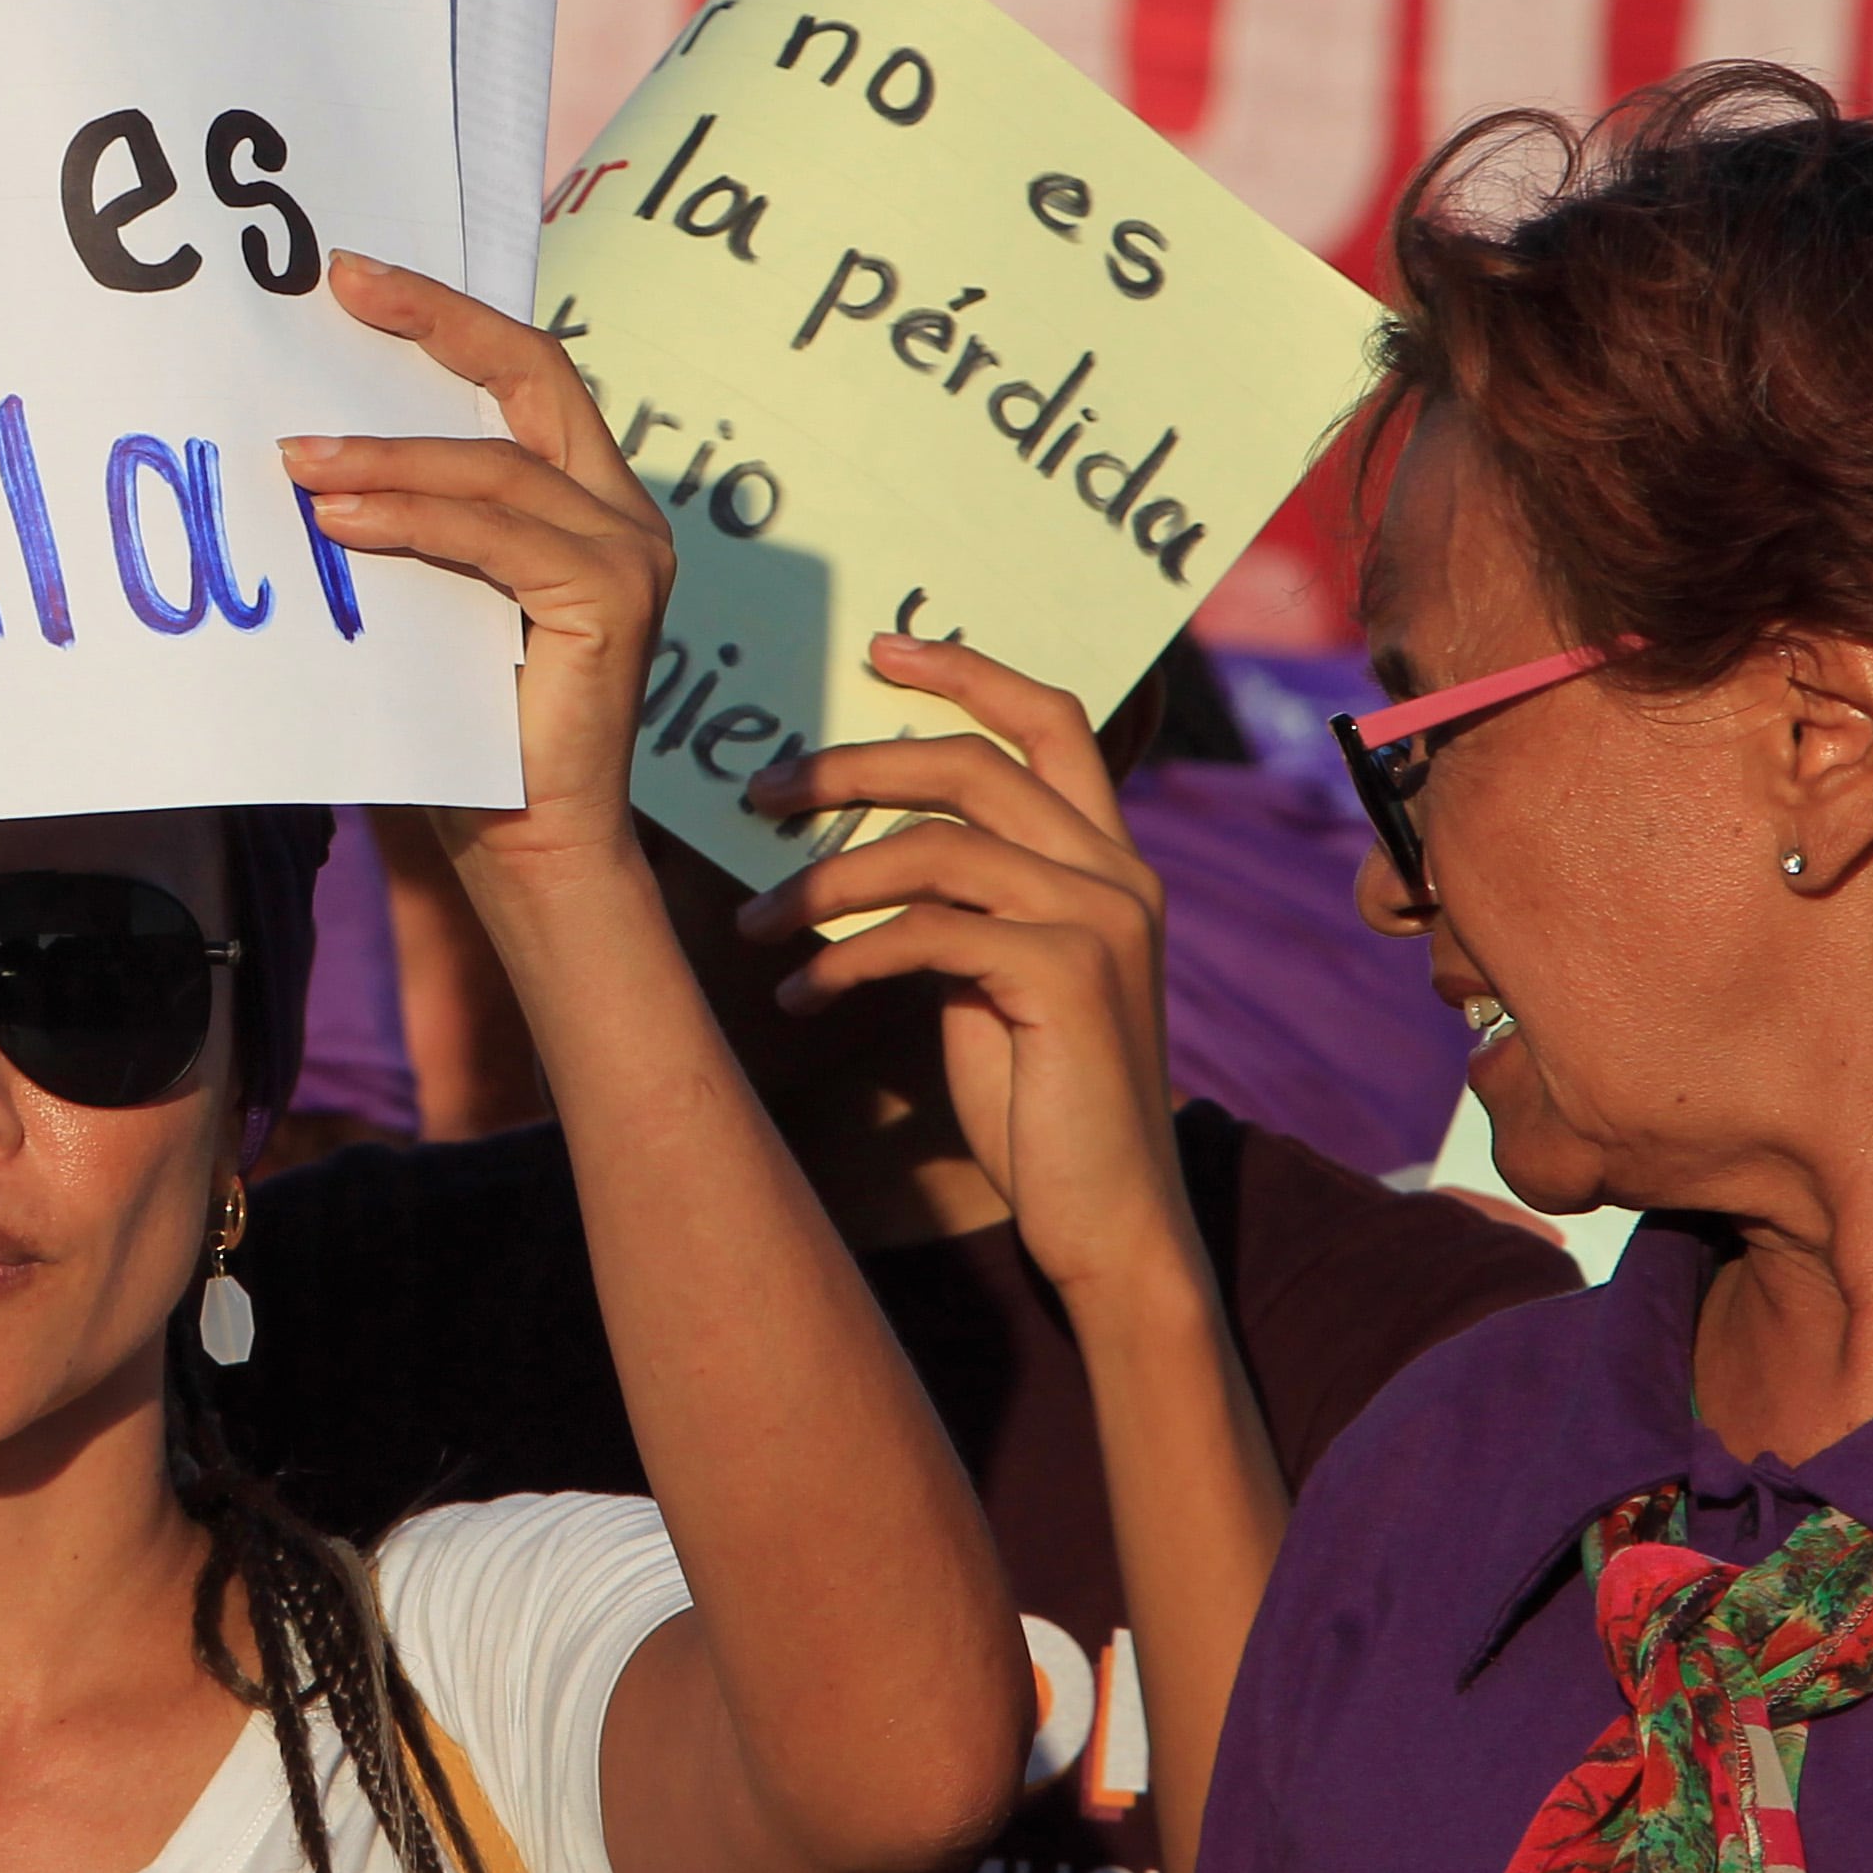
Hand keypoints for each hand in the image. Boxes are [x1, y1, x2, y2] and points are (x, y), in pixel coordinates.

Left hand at [281, 253, 676, 886]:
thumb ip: (403, 522)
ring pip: (496, 465)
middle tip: (342, 289)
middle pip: (533, 375)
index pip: (523, 372)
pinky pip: (497, 535)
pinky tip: (340, 521)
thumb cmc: (462, 732)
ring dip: (385, 455)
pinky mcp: (610, 599)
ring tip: (297, 457)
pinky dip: (412, 518)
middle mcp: (620, 512)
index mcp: (584, 499)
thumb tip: (302, 449)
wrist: (524, 848)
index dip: (445, 315)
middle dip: (436, 322)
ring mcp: (627, 553)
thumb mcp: (427, 598)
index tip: (354, 277)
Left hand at [732, 634, 1194, 1307]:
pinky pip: (926, 932)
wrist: (1111, 1223)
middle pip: (969, 767)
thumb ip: (963, 904)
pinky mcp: (1067, 978)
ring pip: (933, 848)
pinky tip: (800, 996)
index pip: (1051, 719)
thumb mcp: (998, 979)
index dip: (967, 671)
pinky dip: (845, 958)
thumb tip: (860, 851)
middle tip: (760, 793)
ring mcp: (1099, 921)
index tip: (880, 649)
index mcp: (1109, 860)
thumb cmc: (1040, 1104)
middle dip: (850, 768)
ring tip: (754, 926)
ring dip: (822, 883)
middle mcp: (1118, 874)